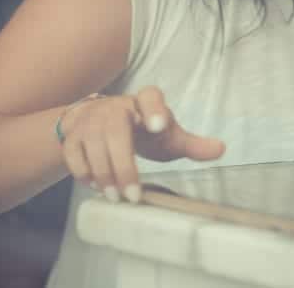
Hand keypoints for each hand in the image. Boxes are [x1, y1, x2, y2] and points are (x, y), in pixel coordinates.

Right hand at [59, 85, 224, 202]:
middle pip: (116, 132)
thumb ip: (192, 144)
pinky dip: (83, 172)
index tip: (160, 126)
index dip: (155, 109)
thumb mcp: (168, 135)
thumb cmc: (142, 129)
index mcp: (145, 102)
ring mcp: (91, 119)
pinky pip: (74, 154)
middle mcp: (116, 106)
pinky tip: (96, 186)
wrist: (98, 120)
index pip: (151, 97)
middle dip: (124, 166)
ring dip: (104, 175)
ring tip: (116, 197)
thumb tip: (221, 149)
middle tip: (133, 196)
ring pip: (93, 145)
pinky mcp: (72, 133)